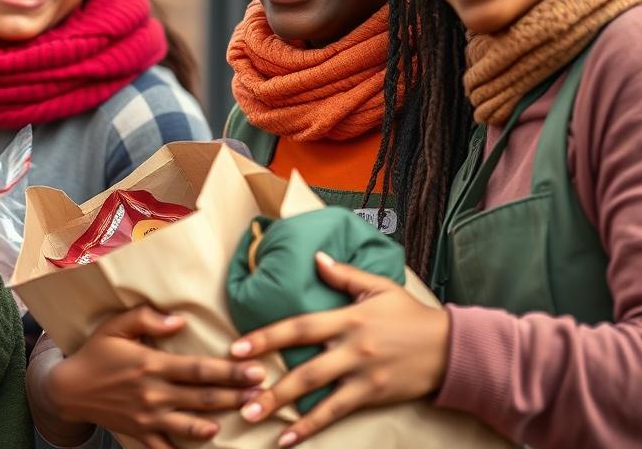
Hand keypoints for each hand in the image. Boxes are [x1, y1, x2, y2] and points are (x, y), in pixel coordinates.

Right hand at [47, 305, 265, 448]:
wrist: (69, 389)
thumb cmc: (95, 353)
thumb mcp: (115, 326)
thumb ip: (146, 318)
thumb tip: (179, 320)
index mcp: (151, 364)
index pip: (198, 368)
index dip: (229, 370)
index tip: (255, 368)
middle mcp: (153, 393)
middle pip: (203, 396)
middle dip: (237, 394)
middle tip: (265, 392)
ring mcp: (148, 417)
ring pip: (192, 423)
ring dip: (221, 421)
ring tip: (247, 415)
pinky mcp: (141, 434)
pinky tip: (210, 448)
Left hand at [230, 252, 449, 446]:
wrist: (451, 348)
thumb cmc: (411, 315)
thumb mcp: (379, 286)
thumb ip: (343, 274)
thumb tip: (315, 258)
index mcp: (348, 317)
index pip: (299, 326)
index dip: (266, 336)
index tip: (237, 347)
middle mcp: (352, 347)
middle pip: (304, 366)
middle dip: (269, 383)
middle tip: (237, 396)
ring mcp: (363, 374)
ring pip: (317, 394)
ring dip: (283, 408)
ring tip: (253, 418)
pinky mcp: (373, 395)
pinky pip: (337, 412)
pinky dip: (312, 427)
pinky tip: (289, 438)